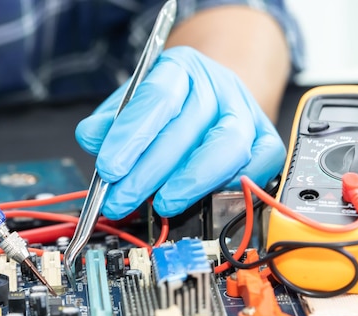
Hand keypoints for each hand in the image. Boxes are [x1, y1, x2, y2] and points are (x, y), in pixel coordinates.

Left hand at [75, 46, 285, 218]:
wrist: (215, 97)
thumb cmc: (169, 105)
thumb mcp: (131, 103)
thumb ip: (110, 121)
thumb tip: (91, 138)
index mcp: (180, 68)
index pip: (158, 99)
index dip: (131, 137)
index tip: (109, 169)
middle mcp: (218, 87)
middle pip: (187, 128)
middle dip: (149, 172)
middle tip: (121, 199)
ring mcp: (246, 114)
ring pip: (226, 148)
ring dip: (190, 182)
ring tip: (161, 205)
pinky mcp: (266, 142)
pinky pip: (257, 167)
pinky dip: (229, 186)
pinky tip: (201, 198)